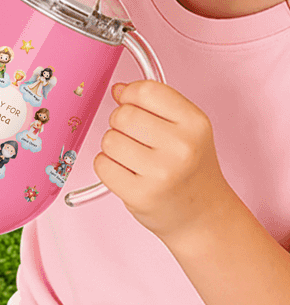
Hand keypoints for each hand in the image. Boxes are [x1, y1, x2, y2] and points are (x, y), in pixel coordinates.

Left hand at [94, 80, 231, 241]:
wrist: (203, 215)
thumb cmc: (190, 169)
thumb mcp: (188, 129)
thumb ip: (155, 104)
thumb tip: (119, 89)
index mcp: (195, 123)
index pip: (145, 90)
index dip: (130, 95)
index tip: (132, 104)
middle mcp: (182, 147)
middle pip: (122, 115)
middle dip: (120, 124)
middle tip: (136, 139)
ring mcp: (162, 173)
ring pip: (109, 139)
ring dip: (114, 147)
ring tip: (135, 159)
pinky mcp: (141, 194)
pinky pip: (101, 164)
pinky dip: (108, 167)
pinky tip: (128, 174)